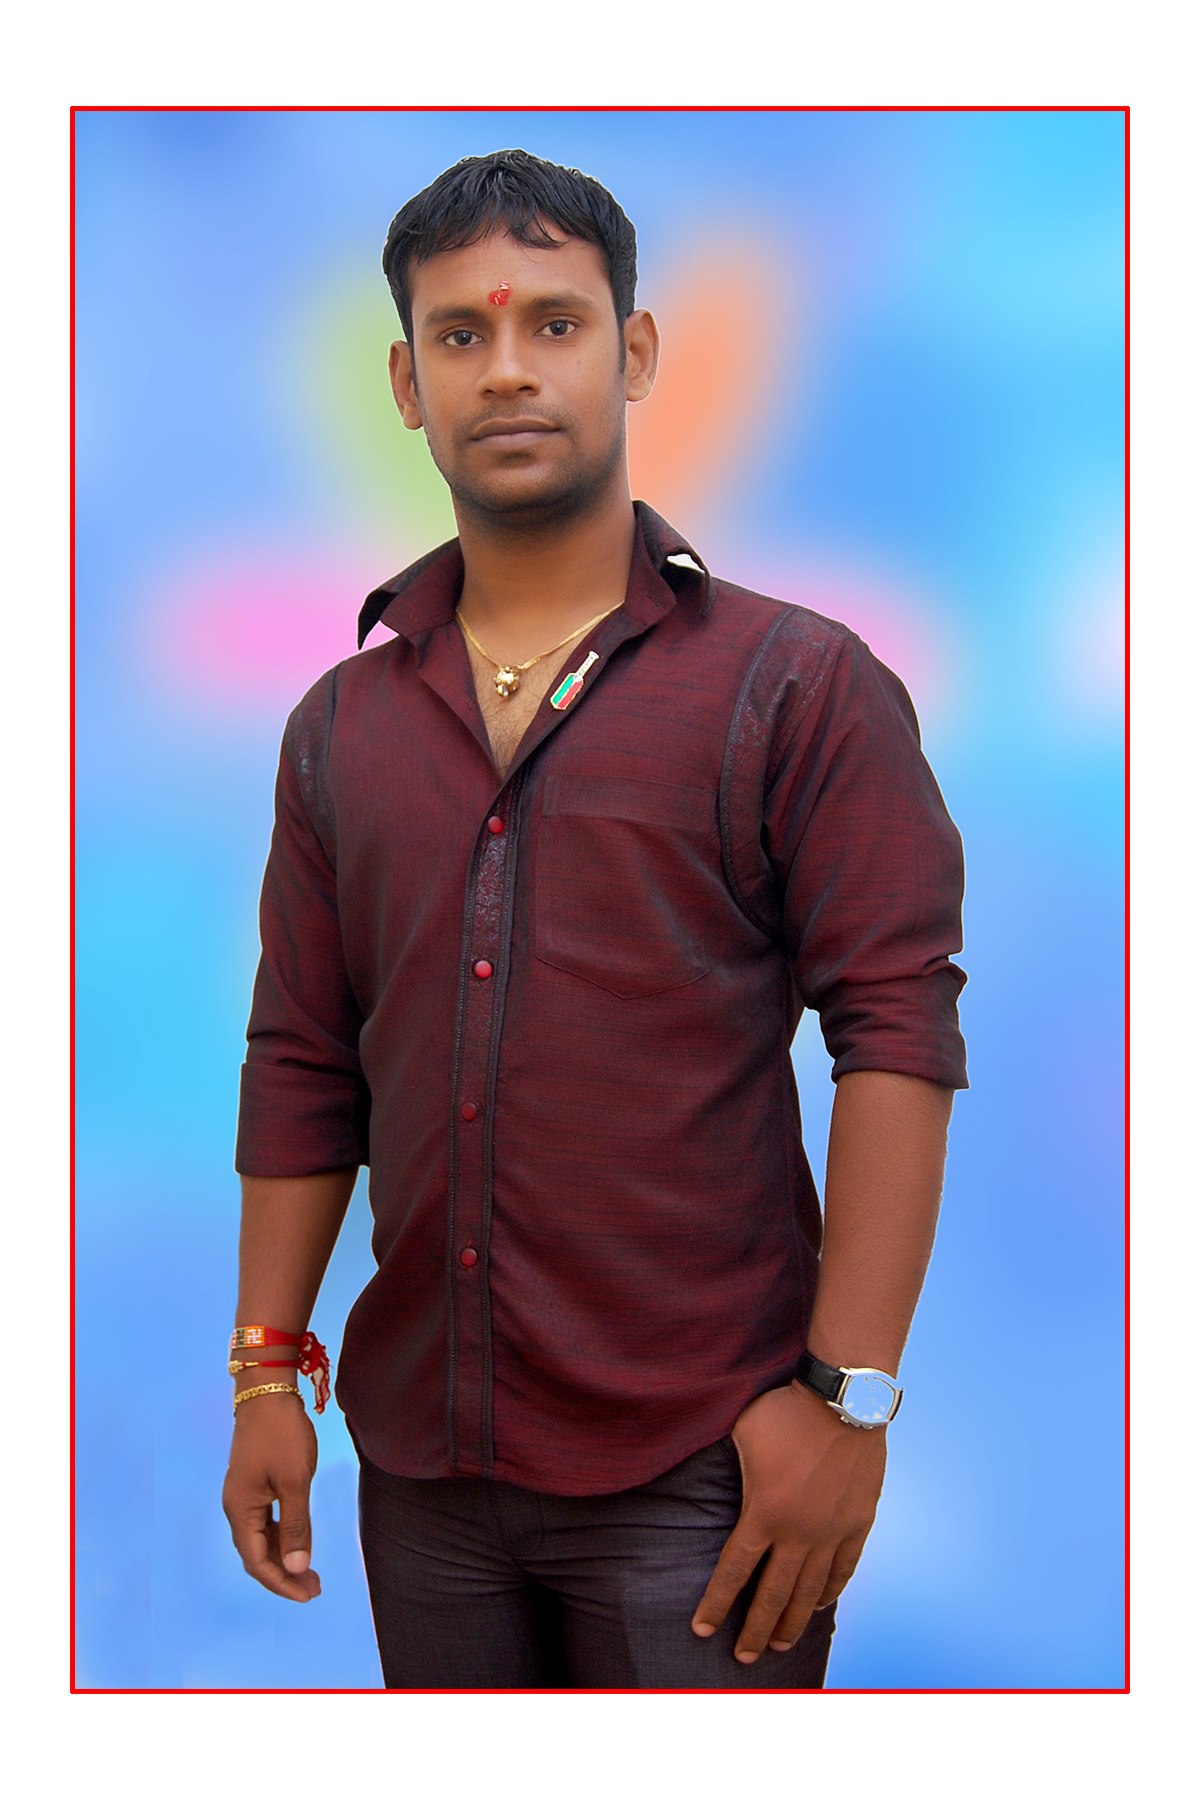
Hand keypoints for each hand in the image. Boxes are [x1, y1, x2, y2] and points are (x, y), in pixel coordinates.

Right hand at [222, 1394, 322, 1602]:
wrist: (268, 1390)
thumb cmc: (281, 1432)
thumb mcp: (295, 1481)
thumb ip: (296, 1526)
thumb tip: (296, 1568)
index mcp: (241, 1510)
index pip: (257, 1562)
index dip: (281, 1582)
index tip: (308, 1594)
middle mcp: (237, 1506)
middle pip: (257, 1554)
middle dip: (284, 1574)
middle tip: (315, 1588)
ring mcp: (244, 1494)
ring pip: (261, 1538)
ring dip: (284, 1556)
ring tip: (310, 1572)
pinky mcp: (254, 1483)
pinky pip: (265, 1521)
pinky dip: (282, 1536)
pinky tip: (299, 1541)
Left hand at [691, 1380, 886, 1661]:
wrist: (845, 1400)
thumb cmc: (786, 1411)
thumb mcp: (742, 1434)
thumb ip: (729, 1467)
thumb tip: (711, 1478)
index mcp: (764, 1514)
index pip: (734, 1572)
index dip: (716, 1604)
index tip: (702, 1630)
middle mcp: (798, 1533)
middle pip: (772, 1595)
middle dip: (754, 1630)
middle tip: (743, 1657)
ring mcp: (832, 1531)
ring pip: (809, 1592)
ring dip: (791, 1622)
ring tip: (778, 1643)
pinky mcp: (858, 1523)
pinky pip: (843, 1569)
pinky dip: (829, 1593)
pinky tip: (817, 1607)